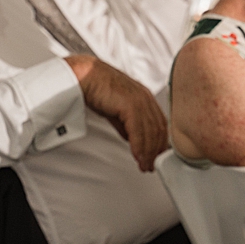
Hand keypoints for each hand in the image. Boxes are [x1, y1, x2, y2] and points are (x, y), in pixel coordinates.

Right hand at [66, 56, 168, 171]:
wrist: (84, 77)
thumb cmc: (98, 90)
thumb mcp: (117, 110)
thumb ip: (127, 124)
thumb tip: (134, 140)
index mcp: (146, 98)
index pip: (160, 124)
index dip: (160, 143)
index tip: (156, 157)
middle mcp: (146, 98)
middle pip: (158, 130)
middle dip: (156, 151)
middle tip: (151, 166)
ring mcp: (140, 100)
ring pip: (150, 132)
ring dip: (148, 152)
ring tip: (144, 166)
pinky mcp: (130, 104)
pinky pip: (138, 130)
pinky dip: (139, 146)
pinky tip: (138, 157)